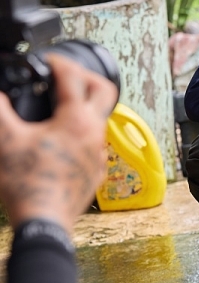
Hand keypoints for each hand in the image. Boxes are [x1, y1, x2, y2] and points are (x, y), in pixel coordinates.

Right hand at [0, 55, 117, 233]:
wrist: (44, 223)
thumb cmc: (27, 183)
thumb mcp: (4, 140)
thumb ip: (0, 111)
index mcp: (76, 120)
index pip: (74, 77)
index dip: (59, 62)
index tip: (48, 59)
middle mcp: (95, 133)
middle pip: (104, 90)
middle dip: (86, 76)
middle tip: (66, 74)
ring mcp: (99, 153)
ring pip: (101, 118)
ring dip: (84, 106)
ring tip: (62, 105)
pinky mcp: (96, 171)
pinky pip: (96, 142)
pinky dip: (82, 131)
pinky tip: (63, 138)